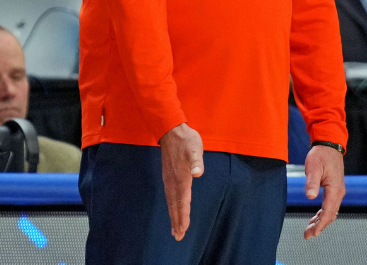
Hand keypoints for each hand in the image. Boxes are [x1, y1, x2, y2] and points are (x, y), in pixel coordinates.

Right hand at [159, 123, 203, 240]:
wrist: (171, 130)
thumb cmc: (187, 140)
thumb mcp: (195, 148)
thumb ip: (197, 161)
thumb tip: (198, 173)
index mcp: (182, 178)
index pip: (182, 201)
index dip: (183, 216)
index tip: (183, 230)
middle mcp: (173, 181)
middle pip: (175, 205)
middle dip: (177, 221)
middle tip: (178, 236)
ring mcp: (169, 179)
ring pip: (170, 202)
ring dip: (173, 215)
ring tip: (174, 229)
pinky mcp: (168, 176)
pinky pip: (169, 195)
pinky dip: (171, 205)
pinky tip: (172, 208)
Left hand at [302, 145, 344, 239]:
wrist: (329, 145)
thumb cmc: (321, 155)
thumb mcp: (313, 167)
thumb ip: (312, 182)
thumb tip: (310, 197)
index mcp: (335, 189)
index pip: (328, 212)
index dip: (321, 224)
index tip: (313, 233)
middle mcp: (338, 192)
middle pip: (330, 215)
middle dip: (319, 226)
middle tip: (307, 235)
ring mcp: (337, 191)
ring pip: (330, 212)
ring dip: (320, 222)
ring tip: (309, 230)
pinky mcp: (334, 189)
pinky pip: (329, 206)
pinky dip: (322, 214)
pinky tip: (314, 219)